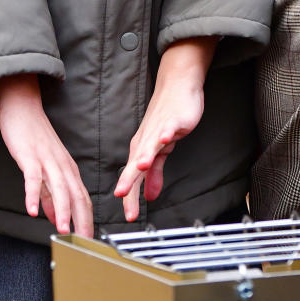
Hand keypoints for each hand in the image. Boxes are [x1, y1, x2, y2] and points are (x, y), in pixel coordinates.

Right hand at [0, 73, 92, 236]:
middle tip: (83, 243)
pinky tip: (32, 211)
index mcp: (69, 169)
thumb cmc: (35, 139)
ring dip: (62, 211)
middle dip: (81, 221)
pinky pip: (33, 178)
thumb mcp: (46, 169)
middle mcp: (63, 165)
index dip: (87, 221)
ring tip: (63, 231)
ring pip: (59, 188)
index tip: (89, 242)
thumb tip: (56, 217)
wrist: (23, 108)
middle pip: (76, 195)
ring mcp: (47, 160)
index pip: (83, 199)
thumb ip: (51, 194)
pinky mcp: (30, 156)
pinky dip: (33, 195)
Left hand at [114, 38, 215, 221]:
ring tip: (141, 168)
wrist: (178, 84)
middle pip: (136, 163)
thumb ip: (155, 172)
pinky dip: (166, 133)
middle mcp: (146, 140)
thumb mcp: (161, 150)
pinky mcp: (172, 119)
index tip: (129, 216)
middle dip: (130, 180)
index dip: (131, 196)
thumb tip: (149, 195)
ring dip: (145, 156)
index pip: (134, 177)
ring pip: (150, 145)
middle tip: (122, 197)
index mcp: (142, 149)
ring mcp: (158, 129)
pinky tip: (165, 139)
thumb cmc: (168, 117)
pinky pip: (168, 127)